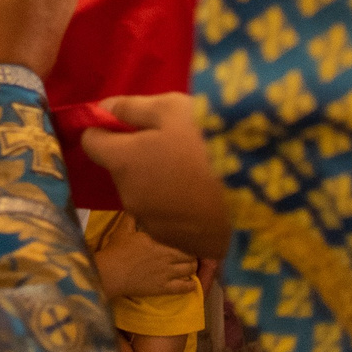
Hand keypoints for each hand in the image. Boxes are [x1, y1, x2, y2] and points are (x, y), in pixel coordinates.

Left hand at [82, 94, 231, 259]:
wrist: (258, 196)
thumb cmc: (211, 141)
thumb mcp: (172, 108)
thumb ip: (132, 108)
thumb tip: (103, 109)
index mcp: (123, 162)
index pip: (92, 142)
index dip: (106, 129)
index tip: (128, 124)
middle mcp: (128, 197)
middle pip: (123, 171)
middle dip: (140, 158)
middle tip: (178, 146)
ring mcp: (153, 225)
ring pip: (146, 196)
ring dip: (159, 185)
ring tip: (197, 174)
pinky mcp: (178, 244)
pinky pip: (169, 219)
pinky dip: (179, 209)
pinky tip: (207, 199)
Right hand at [91, 210, 198, 301]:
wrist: (111, 273)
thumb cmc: (117, 250)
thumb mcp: (124, 228)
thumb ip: (133, 216)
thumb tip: (138, 206)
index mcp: (160, 241)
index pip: (183, 240)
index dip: (188, 241)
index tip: (189, 239)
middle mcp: (168, 257)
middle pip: (190, 256)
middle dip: (193, 255)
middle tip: (191, 254)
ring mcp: (167, 274)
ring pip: (190, 270)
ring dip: (193, 268)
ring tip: (191, 266)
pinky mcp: (163, 288)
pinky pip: (183, 288)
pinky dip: (190, 285)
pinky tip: (192, 283)